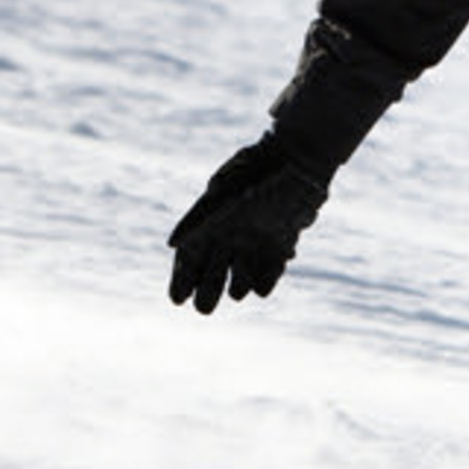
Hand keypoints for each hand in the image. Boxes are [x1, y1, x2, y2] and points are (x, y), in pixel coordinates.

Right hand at [167, 136, 330, 313]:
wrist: (296, 162)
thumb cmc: (253, 174)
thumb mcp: (220, 195)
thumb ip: (197, 219)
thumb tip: (173, 245)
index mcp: (210, 226)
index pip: (190, 260)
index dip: (181, 281)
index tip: (177, 299)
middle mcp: (230, 239)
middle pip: (211, 277)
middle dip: (207, 293)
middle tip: (205, 307)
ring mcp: (254, 246)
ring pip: (240, 281)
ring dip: (237, 286)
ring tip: (236, 288)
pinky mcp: (279, 249)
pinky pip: (268, 276)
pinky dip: (265, 282)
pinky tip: (262, 284)